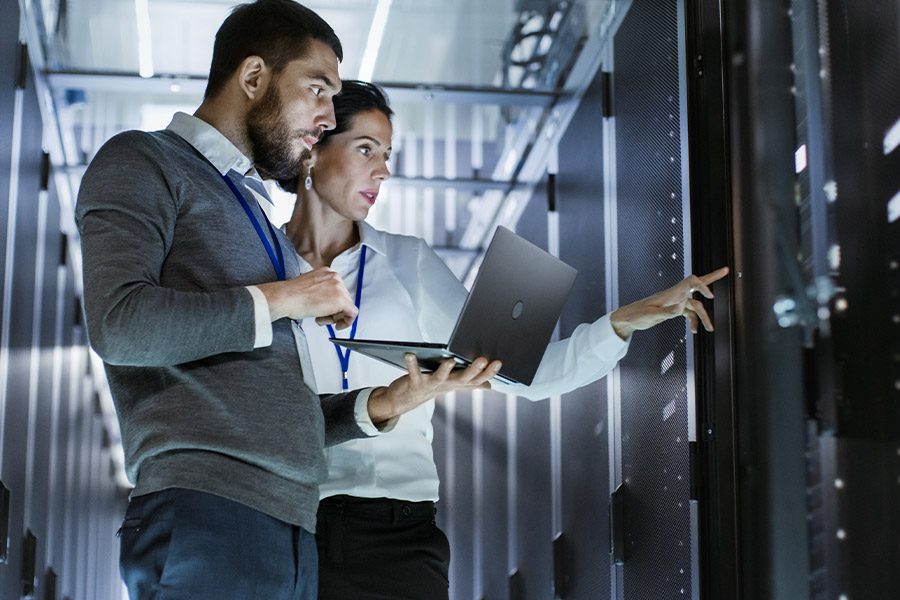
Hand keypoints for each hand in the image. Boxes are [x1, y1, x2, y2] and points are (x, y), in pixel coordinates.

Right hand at [256, 267, 357, 328]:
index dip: (333, 304)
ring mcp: (339, 288)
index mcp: (327, 272)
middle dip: (334, 311)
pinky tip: (337, 325)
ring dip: (336, 316)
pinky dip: (347, 322)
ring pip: (347, 306)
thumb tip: (328, 302)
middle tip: (323, 317)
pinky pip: (352, 313)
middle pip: (344, 298)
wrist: (285, 298)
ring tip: (321, 318)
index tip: (327, 310)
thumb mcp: (309, 287)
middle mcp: (335, 277)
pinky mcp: (341, 300)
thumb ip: (321, 291)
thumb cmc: (291, 296)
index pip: (338, 290)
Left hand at [366, 354, 502, 427]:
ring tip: (450, 360)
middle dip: (473, 370)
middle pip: (462, 379)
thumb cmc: (429, 387)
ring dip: (445, 370)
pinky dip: (411, 363)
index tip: (498, 362)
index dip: (488, 373)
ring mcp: (430, 385)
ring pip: (440, 378)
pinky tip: (410, 354)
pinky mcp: (414, 383)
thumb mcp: (451, 385)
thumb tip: (489, 385)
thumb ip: (470, 383)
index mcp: (455, 383)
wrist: (404, 401)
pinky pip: (413, 372)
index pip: (476, 379)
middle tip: (483, 359)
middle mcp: (445, 385)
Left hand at [610, 266, 728, 338]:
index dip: (702, 285)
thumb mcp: (651, 315)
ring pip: (696, 306)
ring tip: (710, 330)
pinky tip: (694, 331)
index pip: (691, 282)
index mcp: (671, 293)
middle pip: (697, 284)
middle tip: (727, 270)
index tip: (710, 296)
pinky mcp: (673, 309)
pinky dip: (694, 321)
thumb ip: (666, 312)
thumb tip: (680, 309)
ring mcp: (675, 302)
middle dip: (712, 278)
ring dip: (704, 317)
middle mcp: (675, 295)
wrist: (628, 318)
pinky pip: (689, 313)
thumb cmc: (637, 315)